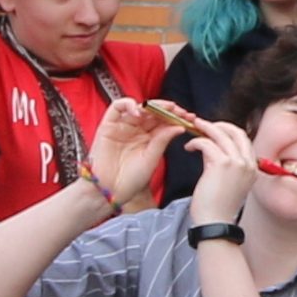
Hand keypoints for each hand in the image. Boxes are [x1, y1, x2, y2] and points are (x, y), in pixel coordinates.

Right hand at [86, 99, 187, 214]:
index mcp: (149, 137)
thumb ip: (162, 140)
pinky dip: (128, 105)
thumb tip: (180, 126)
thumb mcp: (151, 159)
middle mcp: (136, 129)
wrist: (110, 191)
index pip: (163, 121)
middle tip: (180, 111)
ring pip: (138, 107)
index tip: (189, 117)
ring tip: (164, 109)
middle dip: (168, 109)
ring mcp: (122, 126)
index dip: (176, 117)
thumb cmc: (131, 180)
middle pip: (153, 112)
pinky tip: (139, 112)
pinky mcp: (108, 125)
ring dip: (152, 105)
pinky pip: (116, 108)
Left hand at [190, 115, 260, 227]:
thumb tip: (210, 146)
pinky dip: (196, 142)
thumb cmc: (217, 206)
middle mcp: (247, 163)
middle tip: (202, 124)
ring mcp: (237, 163)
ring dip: (205, 129)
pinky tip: (189, 147)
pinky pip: (207, 143)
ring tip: (192, 129)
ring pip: (221, 134)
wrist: (215, 222)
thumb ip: (221, 161)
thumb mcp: (227, 180)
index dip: (228, 131)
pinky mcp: (222, 164)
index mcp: (252, 168)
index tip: (214, 129)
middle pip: (236, 132)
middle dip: (218, 125)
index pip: (243, 140)